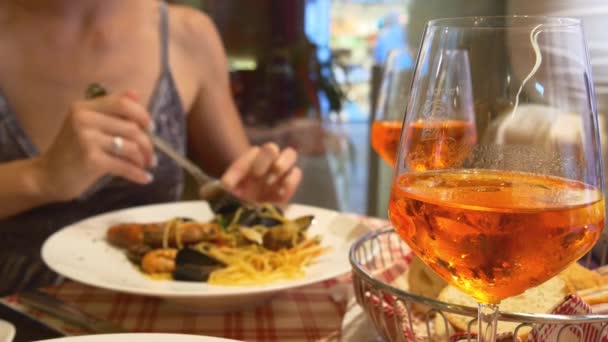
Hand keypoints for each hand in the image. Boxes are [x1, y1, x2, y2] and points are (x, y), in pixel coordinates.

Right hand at [35, 91, 154, 200]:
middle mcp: (84, 119)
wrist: (48, 176)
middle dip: (147, 144)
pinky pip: (124, 166)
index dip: (142, 115)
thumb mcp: (88, 125)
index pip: (123, 103)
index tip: (151, 128)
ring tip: (146, 166)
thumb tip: (136, 93)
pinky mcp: (91, 160)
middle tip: (151, 156)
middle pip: (132, 128)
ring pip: (131, 147)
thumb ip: (112, 110)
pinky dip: (138, 174)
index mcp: (84, 107)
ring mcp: (86, 139)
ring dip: (144, 159)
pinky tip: (145, 179)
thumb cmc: (72, 151)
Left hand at [217, 143, 301, 203]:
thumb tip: (226, 184)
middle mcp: (266, 164)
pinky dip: (290, 181)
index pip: (255, 151)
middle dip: (265, 161)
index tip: (249, 177)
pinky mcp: (290, 186)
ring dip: (281, 165)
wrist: (247, 221)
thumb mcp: (223, 196)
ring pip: (290, 153)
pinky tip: (279, 194)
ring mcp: (280, 173)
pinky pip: (297, 173)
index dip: (252, 162)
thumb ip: (222, 188)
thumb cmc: (234, 204)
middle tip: (259, 178)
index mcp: (250, 162)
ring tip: (271, 182)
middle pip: (271, 148)